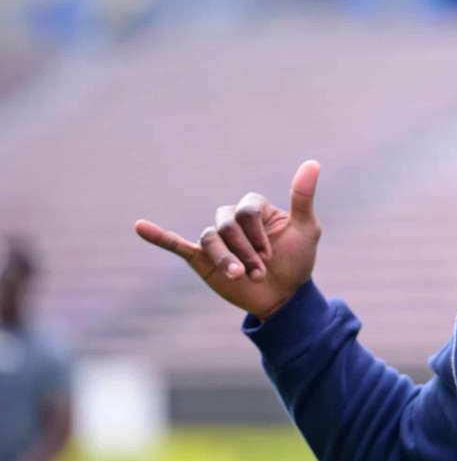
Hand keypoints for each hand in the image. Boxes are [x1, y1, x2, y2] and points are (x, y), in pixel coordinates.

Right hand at [134, 160, 321, 319]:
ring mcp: (217, 239)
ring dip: (226, 259)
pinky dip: (159, 236)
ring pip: (210, 238)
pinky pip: (176, 244)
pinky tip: (139, 227)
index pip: (246, 209)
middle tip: (260, 271)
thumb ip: (303, 197)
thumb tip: (313, 162)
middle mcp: (233, 220)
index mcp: (255, 209)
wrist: (284, 297)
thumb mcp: (306, 229)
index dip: (258, 233)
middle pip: (227, 223)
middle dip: (245, 250)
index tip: (272, 254)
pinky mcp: (202, 258)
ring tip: (241, 277)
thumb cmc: (296, 261)